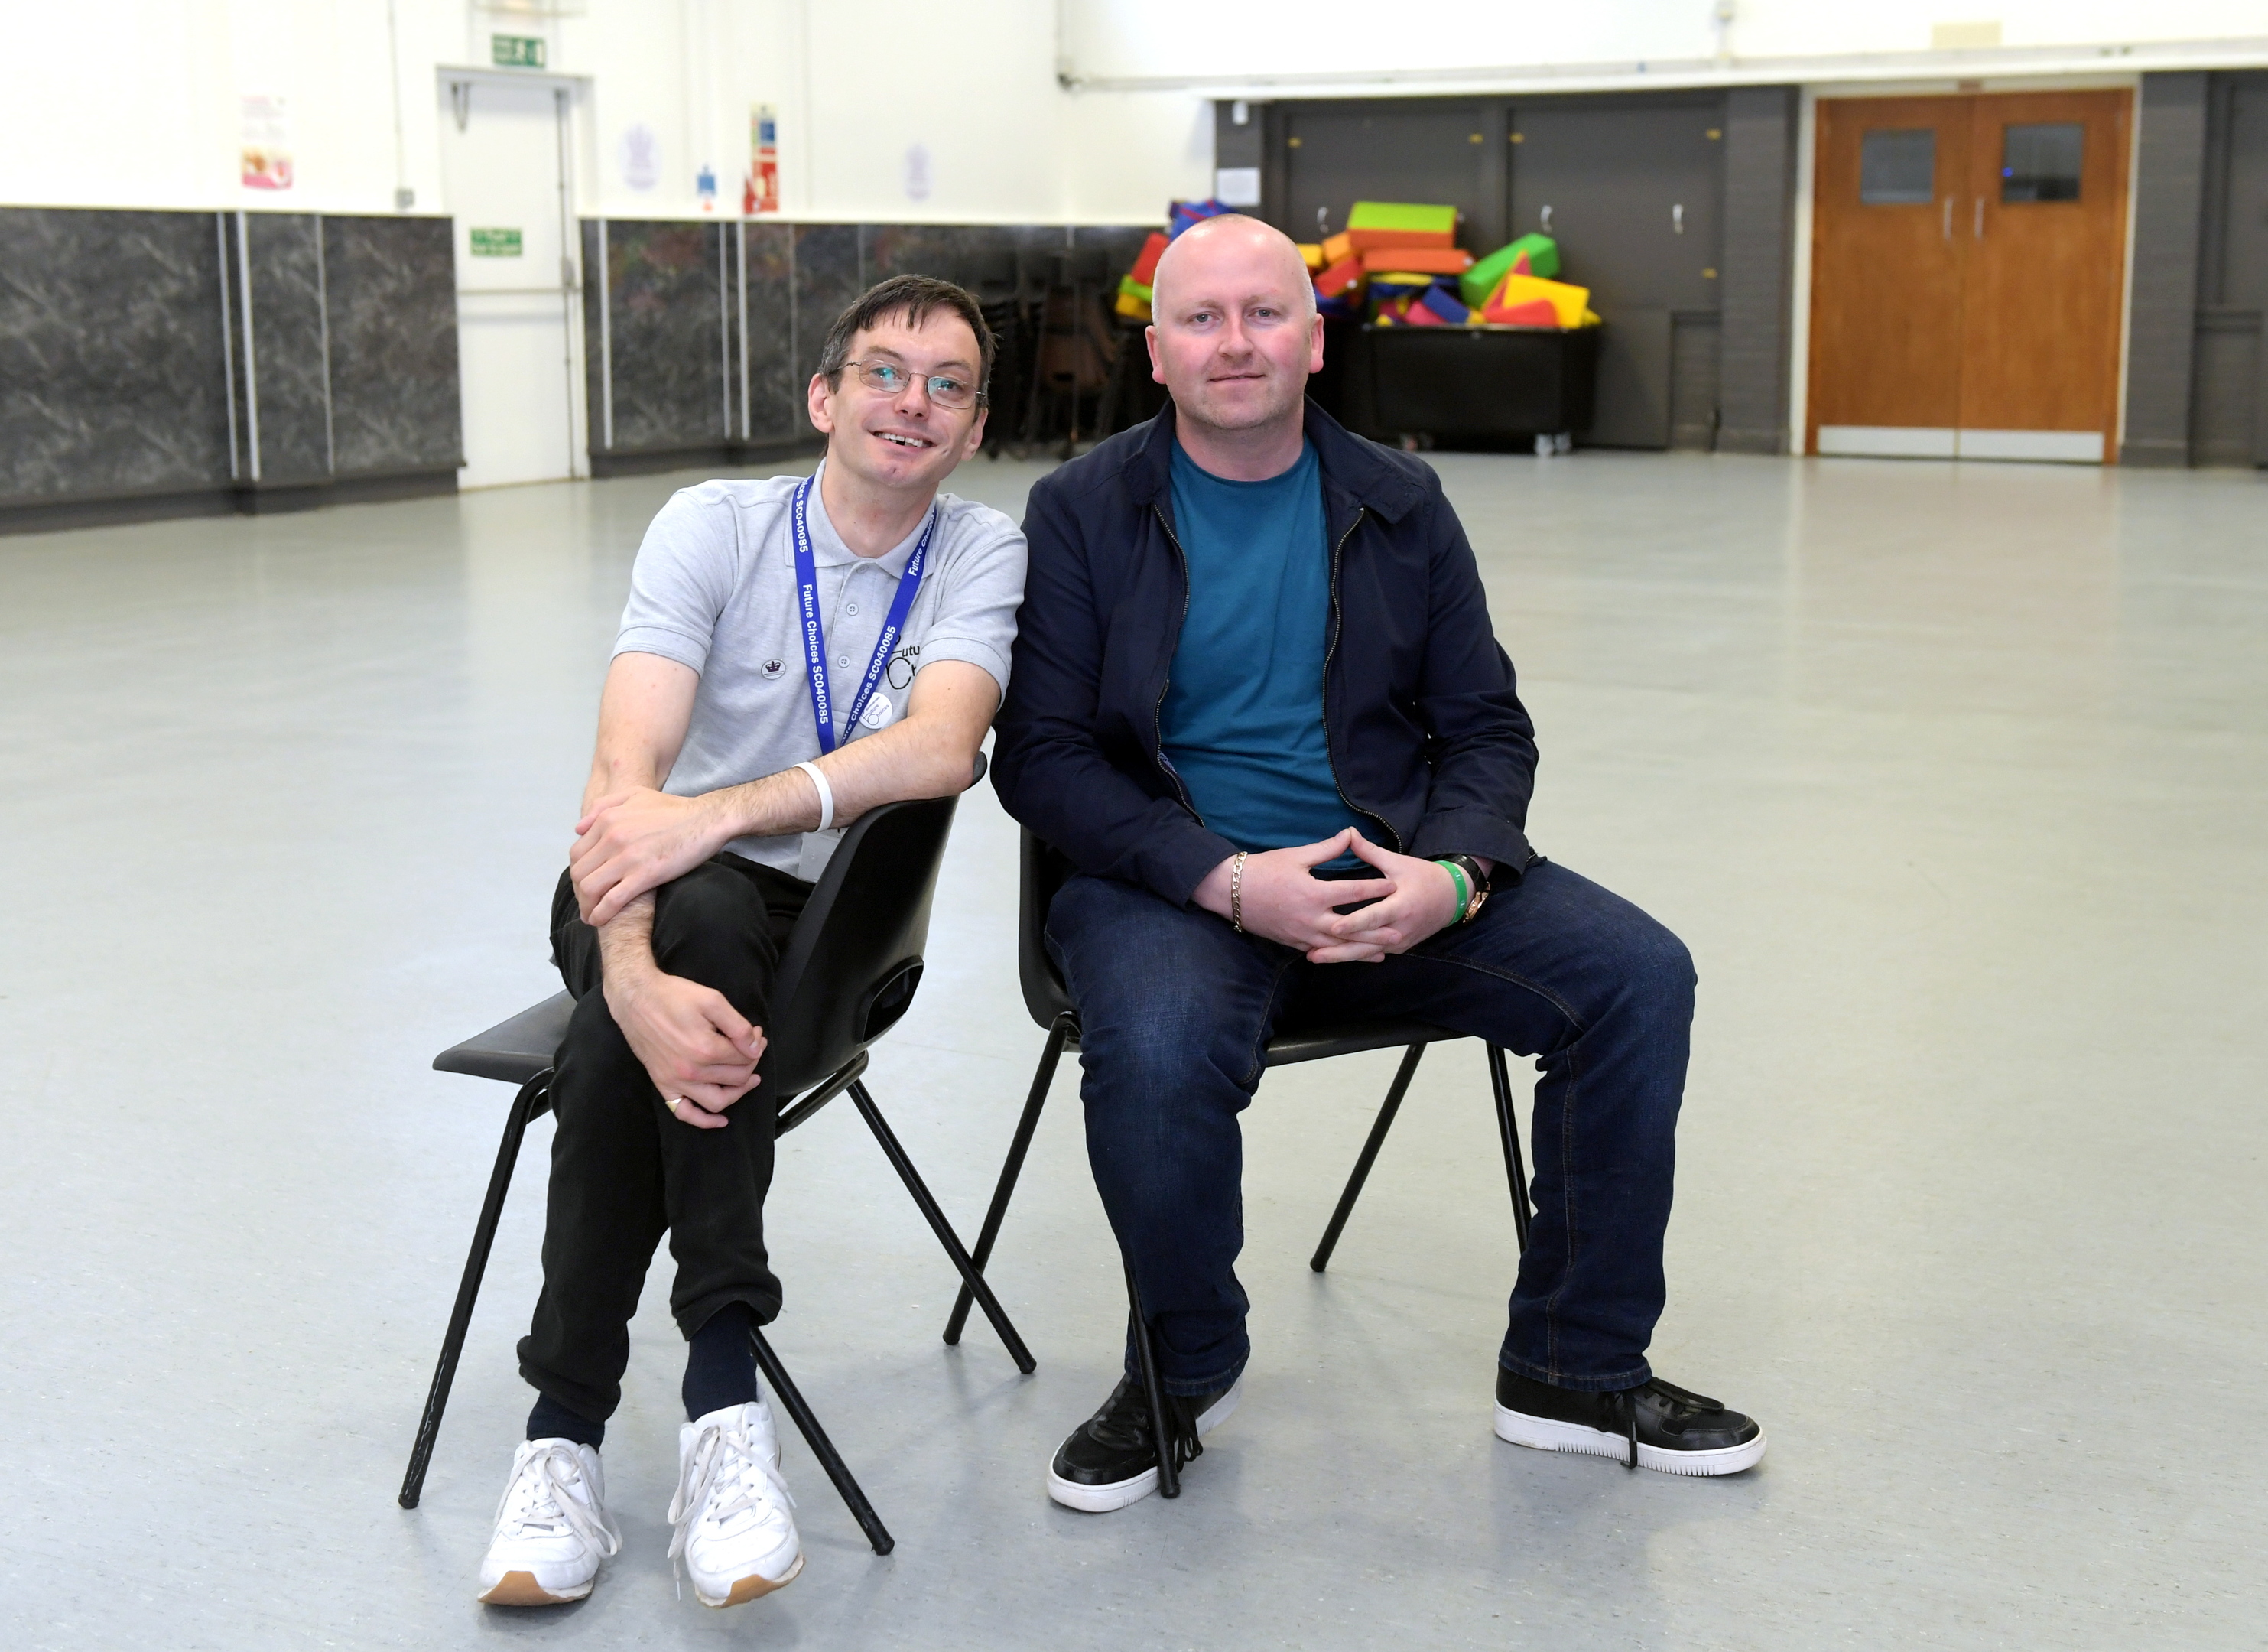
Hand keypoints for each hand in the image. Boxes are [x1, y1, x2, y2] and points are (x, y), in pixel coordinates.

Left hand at [571, 787, 724, 925]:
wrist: (706, 819)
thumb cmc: (674, 808)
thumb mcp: (635, 795)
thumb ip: (603, 806)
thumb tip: (578, 829)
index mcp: (607, 819)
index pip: (576, 854)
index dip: (578, 874)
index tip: (585, 886)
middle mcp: (612, 837)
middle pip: (579, 873)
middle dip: (579, 894)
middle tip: (588, 905)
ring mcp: (627, 857)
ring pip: (590, 888)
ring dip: (587, 907)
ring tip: (592, 916)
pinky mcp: (645, 875)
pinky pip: (612, 900)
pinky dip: (601, 913)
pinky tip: (601, 920)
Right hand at [603, 966, 767, 1128]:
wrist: (636, 998)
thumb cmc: (674, 996)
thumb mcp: (712, 1000)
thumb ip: (738, 1026)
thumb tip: (755, 1048)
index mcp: (706, 1049)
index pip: (745, 1057)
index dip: (756, 1045)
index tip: (756, 1033)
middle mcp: (691, 1071)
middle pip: (736, 1078)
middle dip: (751, 1063)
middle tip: (752, 1047)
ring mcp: (676, 1082)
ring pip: (717, 1101)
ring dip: (737, 1092)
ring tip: (748, 1079)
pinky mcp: (663, 1085)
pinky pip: (685, 1113)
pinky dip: (704, 1121)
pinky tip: (721, 1121)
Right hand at [1193, 829, 1393, 963]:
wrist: (1231, 892)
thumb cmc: (1263, 870)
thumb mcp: (1296, 856)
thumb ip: (1326, 849)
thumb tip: (1349, 835)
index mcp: (1314, 893)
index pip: (1353, 891)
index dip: (1375, 889)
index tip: (1394, 886)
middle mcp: (1311, 918)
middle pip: (1351, 928)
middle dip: (1376, 932)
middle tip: (1399, 934)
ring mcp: (1302, 934)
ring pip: (1338, 946)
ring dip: (1360, 950)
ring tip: (1382, 953)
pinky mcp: (1293, 943)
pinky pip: (1320, 952)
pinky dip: (1338, 955)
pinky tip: (1349, 957)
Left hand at [1320, 834, 1462, 956]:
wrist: (1450, 898)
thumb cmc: (1423, 877)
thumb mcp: (1398, 863)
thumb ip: (1371, 852)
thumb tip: (1349, 833)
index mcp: (1401, 906)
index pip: (1374, 917)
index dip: (1354, 923)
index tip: (1333, 927)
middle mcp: (1400, 928)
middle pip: (1367, 943)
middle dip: (1340, 950)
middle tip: (1312, 954)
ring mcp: (1399, 942)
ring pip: (1367, 953)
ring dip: (1342, 957)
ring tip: (1315, 958)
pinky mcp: (1398, 948)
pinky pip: (1373, 953)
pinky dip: (1353, 956)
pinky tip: (1331, 958)